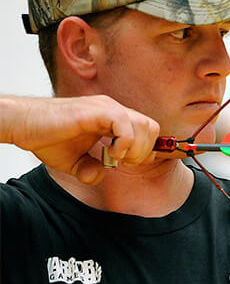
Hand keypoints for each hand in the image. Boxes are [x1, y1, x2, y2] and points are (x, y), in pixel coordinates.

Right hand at [2, 95, 158, 183]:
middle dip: (145, 151)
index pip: (147, 129)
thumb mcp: (74, 161)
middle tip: (123, 162)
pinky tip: (110, 153)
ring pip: (144, 125)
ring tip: (117, 158)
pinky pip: (124, 123)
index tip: (131, 163)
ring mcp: (105, 107)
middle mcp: (112, 109)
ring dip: (136, 148)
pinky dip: (124, 142)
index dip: (147, 149)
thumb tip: (99, 176)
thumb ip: (89, 169)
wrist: (23, 125)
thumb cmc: (46, 139)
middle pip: (151, 127)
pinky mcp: (95, 110)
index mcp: (112, 118)